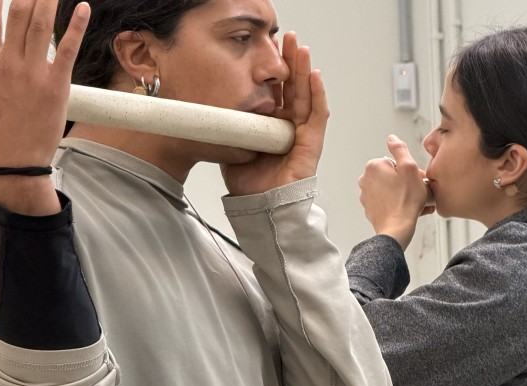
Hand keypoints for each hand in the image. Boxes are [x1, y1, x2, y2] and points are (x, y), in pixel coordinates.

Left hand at [221, 32, 328, 195]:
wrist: (259, 207)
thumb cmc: (249, 183)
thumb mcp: (232, 145)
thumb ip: (228, 127)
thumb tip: (208, 109)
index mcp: (271, 125)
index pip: (275, 91)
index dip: (273, 70)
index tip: (266, 50)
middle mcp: (289, 126)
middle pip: (293, 87)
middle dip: (290, 61)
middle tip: (285, 38)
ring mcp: (302, 134)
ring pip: (307, 95)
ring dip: (304, 70)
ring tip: (300, 48)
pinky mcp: (312, 144)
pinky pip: (317, 115)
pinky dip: (317, 94)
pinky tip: (314, 75)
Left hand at [358, 135, 433, 249]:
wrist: (397, 228)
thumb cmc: (406, 201)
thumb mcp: (409, 168)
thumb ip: (400, 149)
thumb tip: (391, 138)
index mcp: (373, 166)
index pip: (396, 163)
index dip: (410, 171)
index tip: (417, 180)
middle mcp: (365, 180)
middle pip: (392, 176)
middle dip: (406, 183)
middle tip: (418, 192)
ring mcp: (366, 195)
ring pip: (391, 189)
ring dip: (404, 194)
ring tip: (415, 203)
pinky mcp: (370, 209)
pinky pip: (387, 202)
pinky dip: (397, 204)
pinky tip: (407, 210)